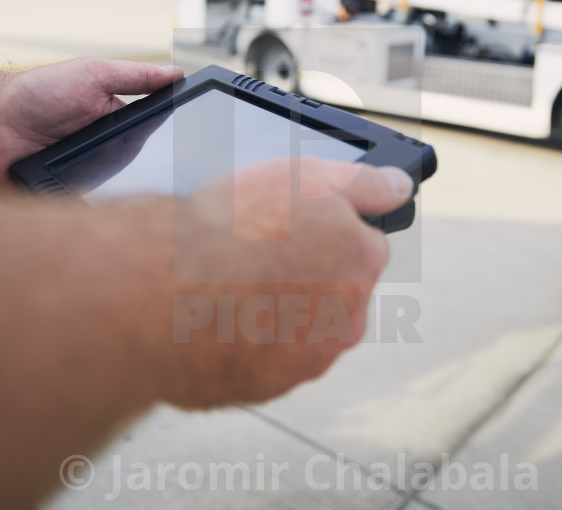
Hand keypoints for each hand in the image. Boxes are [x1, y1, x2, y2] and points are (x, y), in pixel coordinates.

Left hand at [0, 58, 182, 197]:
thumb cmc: (37, 93)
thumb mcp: (93, 74)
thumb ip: (136, 75)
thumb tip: (178, 73)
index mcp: (115, 122)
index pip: (153, 135)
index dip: (171, 140)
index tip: (191, 139)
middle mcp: (105, 152)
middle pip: (142, 169)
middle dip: (150, 169)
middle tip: (156, 164)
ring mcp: (87, 177)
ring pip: (120, 194)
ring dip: (122, 190)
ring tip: (122, 184)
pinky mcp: (68, 200)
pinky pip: (90, 211)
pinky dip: (96, 210)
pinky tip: (100, 206)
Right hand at [155, 157, 414, 407]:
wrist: (161, 292)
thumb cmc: (230, 229)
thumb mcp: (304, 174)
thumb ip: (364, 182)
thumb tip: (400, 185)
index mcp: (362, 262)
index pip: (361, 245)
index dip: (322, 231)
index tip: (288, 227)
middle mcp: (347, 318)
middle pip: (334, 291)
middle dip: (303, 274)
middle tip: (254, 254)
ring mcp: (308, 359)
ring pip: (299, 329)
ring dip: (275, 311)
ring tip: (227, 286)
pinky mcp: (267, 387)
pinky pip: (262, 359)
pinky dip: (245, 342)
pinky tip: (215, 318)